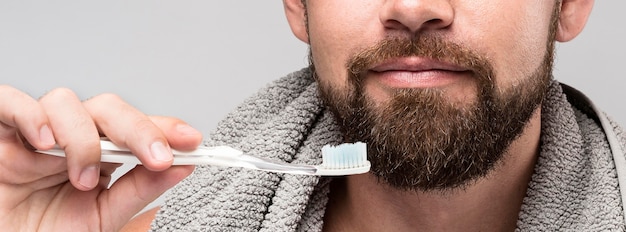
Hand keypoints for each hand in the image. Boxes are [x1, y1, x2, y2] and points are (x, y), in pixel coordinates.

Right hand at [0, 86, 201, 230]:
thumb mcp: (101, 217)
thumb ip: (138, 189)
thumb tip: (182, 166)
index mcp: (97, 156)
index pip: (134, 128)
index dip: (164, 128)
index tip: (192, 141)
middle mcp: (69, 138)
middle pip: (107, 108)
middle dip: (138, 128)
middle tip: (157, 156)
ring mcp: (34, 133)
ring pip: (65, 101)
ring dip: (82, 137)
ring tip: (82, 177)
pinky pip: (10, 102)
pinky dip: (30, 115)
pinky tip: (45, 143)